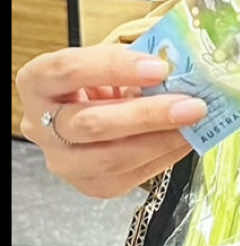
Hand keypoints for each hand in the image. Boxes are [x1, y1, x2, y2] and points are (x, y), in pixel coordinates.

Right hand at [16, 45, 205, 198]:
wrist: (92, 109)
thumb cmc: (101, 79)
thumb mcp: (110, 61)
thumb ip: (136, 62)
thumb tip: (183, 69)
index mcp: (38, 81)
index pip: (70, 71)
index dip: (115, 68)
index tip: (160, 67)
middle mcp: (39, 124)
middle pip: (91, 124)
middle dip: (147, 115)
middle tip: (192, 105)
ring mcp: (62, 160)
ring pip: (110, 158)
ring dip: (161, 141)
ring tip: (195, 124)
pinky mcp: (88, 185)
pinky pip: (129, 177)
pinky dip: (164, 157)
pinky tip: (186, 139)